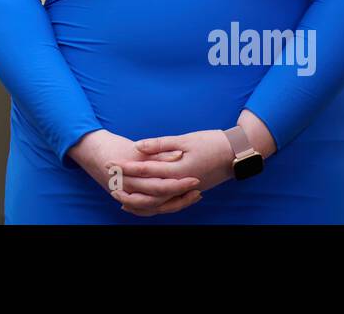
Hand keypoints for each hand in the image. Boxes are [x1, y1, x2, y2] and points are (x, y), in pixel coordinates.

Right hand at [69, 129, 202, 214]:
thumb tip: (178, 156)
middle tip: (198, 189)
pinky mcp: (125, 198)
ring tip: (191, 197)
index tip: (195, 179)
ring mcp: (125, 196)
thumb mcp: (135, 148)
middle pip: (159, 199)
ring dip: (173, 204)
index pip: (160, 185)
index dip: (179, 184)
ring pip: (153, 208)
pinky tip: (172, 204)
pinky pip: (144, 210)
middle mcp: (128, 190)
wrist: (89, 150)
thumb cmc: (113, 146)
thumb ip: (157, 153)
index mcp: (132, 177)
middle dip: (180, 196)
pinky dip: (158, 208)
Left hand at [119, 129, 234, 217]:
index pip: (145, 170)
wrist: (235, 154)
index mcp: (178, 170)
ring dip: (135, 200)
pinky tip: (141, 201)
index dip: (125, 166)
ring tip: (118, 194)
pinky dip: (151, 205)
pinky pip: (165, 204)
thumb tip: (138, 147)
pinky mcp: (187, 193)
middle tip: (107, 175)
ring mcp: (184, 191)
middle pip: (146, 191)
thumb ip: (160, 144)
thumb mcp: (185, 139)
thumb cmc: (211, 142)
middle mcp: (179, 185)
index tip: (110, 162)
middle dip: (125, 183)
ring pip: (155, 203)